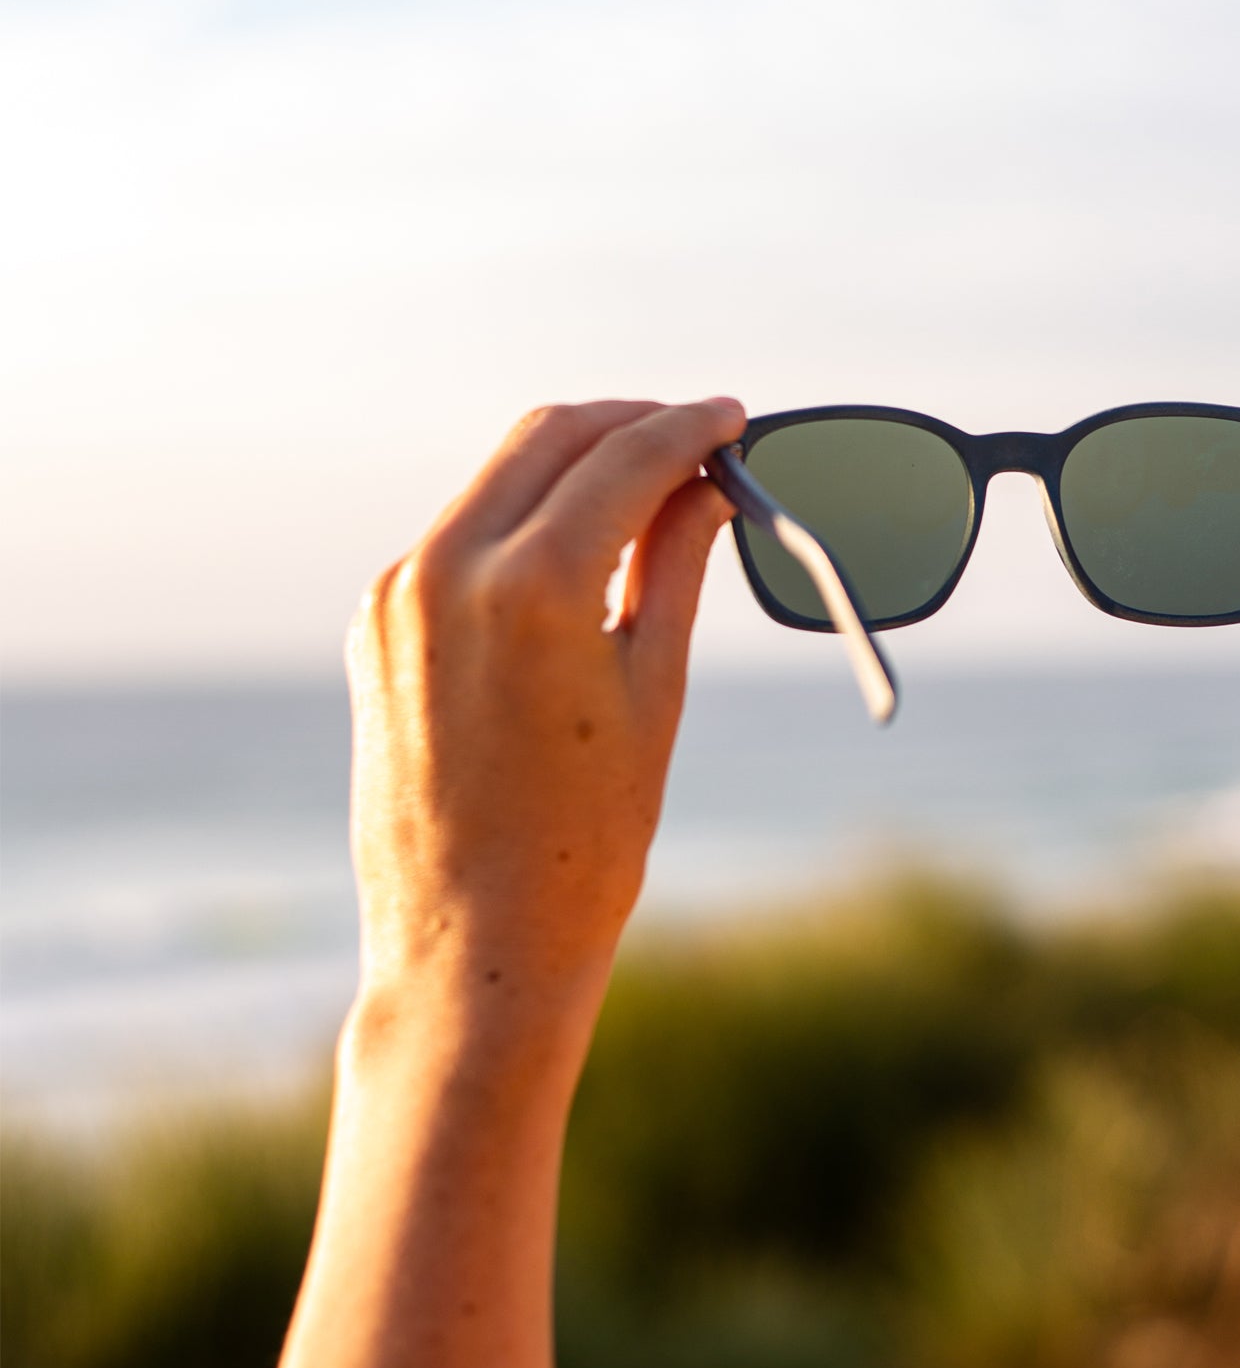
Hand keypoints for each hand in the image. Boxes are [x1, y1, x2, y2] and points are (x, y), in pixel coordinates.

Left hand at [346, 395, 744, 1030]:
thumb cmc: (585, 843)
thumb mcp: (655, 691)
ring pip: (499, 476)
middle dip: (631, 424)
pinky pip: (460, 533)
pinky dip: (526, 517)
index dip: (692, 427)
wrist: (473, 948)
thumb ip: (677, 565)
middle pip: (549, 435)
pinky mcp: (376, 628)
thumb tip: (708, 486)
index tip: (734, 419)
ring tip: (651, 494)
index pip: (625, 456)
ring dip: (577, 464)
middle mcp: (445, 570)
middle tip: (699, 442)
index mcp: (529, 585)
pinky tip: (579, 550)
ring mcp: (397, 597)